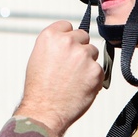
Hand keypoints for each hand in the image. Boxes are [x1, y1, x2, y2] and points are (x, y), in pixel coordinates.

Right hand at [16, 21, 102, 136]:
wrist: (45, 111)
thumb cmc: (39, 88)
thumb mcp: (38, 57)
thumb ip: (55, 45)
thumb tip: (70, 40)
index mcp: (50, 36)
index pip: (67, 25)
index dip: (67, 37)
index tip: (65, 48)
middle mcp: (68, 41)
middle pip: (83, 36)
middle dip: (79, 48)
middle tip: (69, 67)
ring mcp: (83, 55)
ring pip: (93, 52)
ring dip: (87, 63)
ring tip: (73, 79)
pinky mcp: (95, 70)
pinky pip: (99, 69)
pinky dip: (93, 78)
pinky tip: (80, 87)